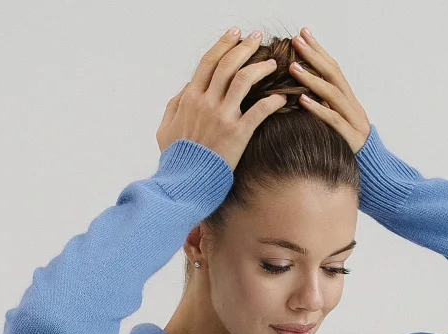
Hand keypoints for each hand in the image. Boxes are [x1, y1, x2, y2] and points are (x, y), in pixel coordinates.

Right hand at [157, 29, 287, 169]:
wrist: (184, 184)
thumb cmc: (176, 161)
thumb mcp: (166, 129)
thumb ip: (175, 105)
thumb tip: (186, 88)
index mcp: (190, 98)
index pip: (209, 62)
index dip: (223, 44)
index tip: (235, 34)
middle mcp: (207, 103)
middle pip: (228, 64)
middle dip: (245, 46)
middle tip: (257, 38)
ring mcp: (222, 117)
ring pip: (244, 80)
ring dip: (260, 67)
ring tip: (272, 63)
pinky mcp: (237, 135)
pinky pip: (259, 111)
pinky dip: (272, 101)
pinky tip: (281, 98)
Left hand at [288, 27, 370, 152]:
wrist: (373, 171)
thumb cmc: (349, 148)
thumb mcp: (337, 124)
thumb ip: (325, 108)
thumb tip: (305, 93)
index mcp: (348, 99)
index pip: (333, 67)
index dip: (319, 49)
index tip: (303, 33)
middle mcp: (352, 105)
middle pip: (333, 74)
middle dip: (314, 55)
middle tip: (296, 40)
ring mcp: (353, 120)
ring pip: (332, 94)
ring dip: (312, 79)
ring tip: (294, 68)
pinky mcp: (351, 138)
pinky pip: (333, 120)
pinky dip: (318, 109)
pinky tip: (303, 100)